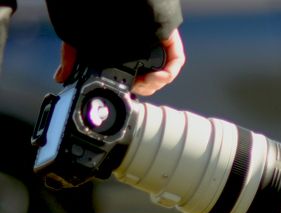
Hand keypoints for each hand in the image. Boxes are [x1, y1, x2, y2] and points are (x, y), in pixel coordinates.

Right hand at [54, 28, 185, 96]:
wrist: (110, 0)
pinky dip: (170, 72)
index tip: (126, 91)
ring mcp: (156, 47)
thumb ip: (72, 59)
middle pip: (150, 80)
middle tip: (136, 87)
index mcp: (127, 56)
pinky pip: (175, 61)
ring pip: (163, 74)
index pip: (135, 80)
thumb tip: (61, 77)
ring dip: (156, 83)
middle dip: (144, 88)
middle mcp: (142, 52)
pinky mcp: (167, 40)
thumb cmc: (95, 17)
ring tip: (147, 82)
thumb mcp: (81, 42)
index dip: (132, 89)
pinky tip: (161, 75)